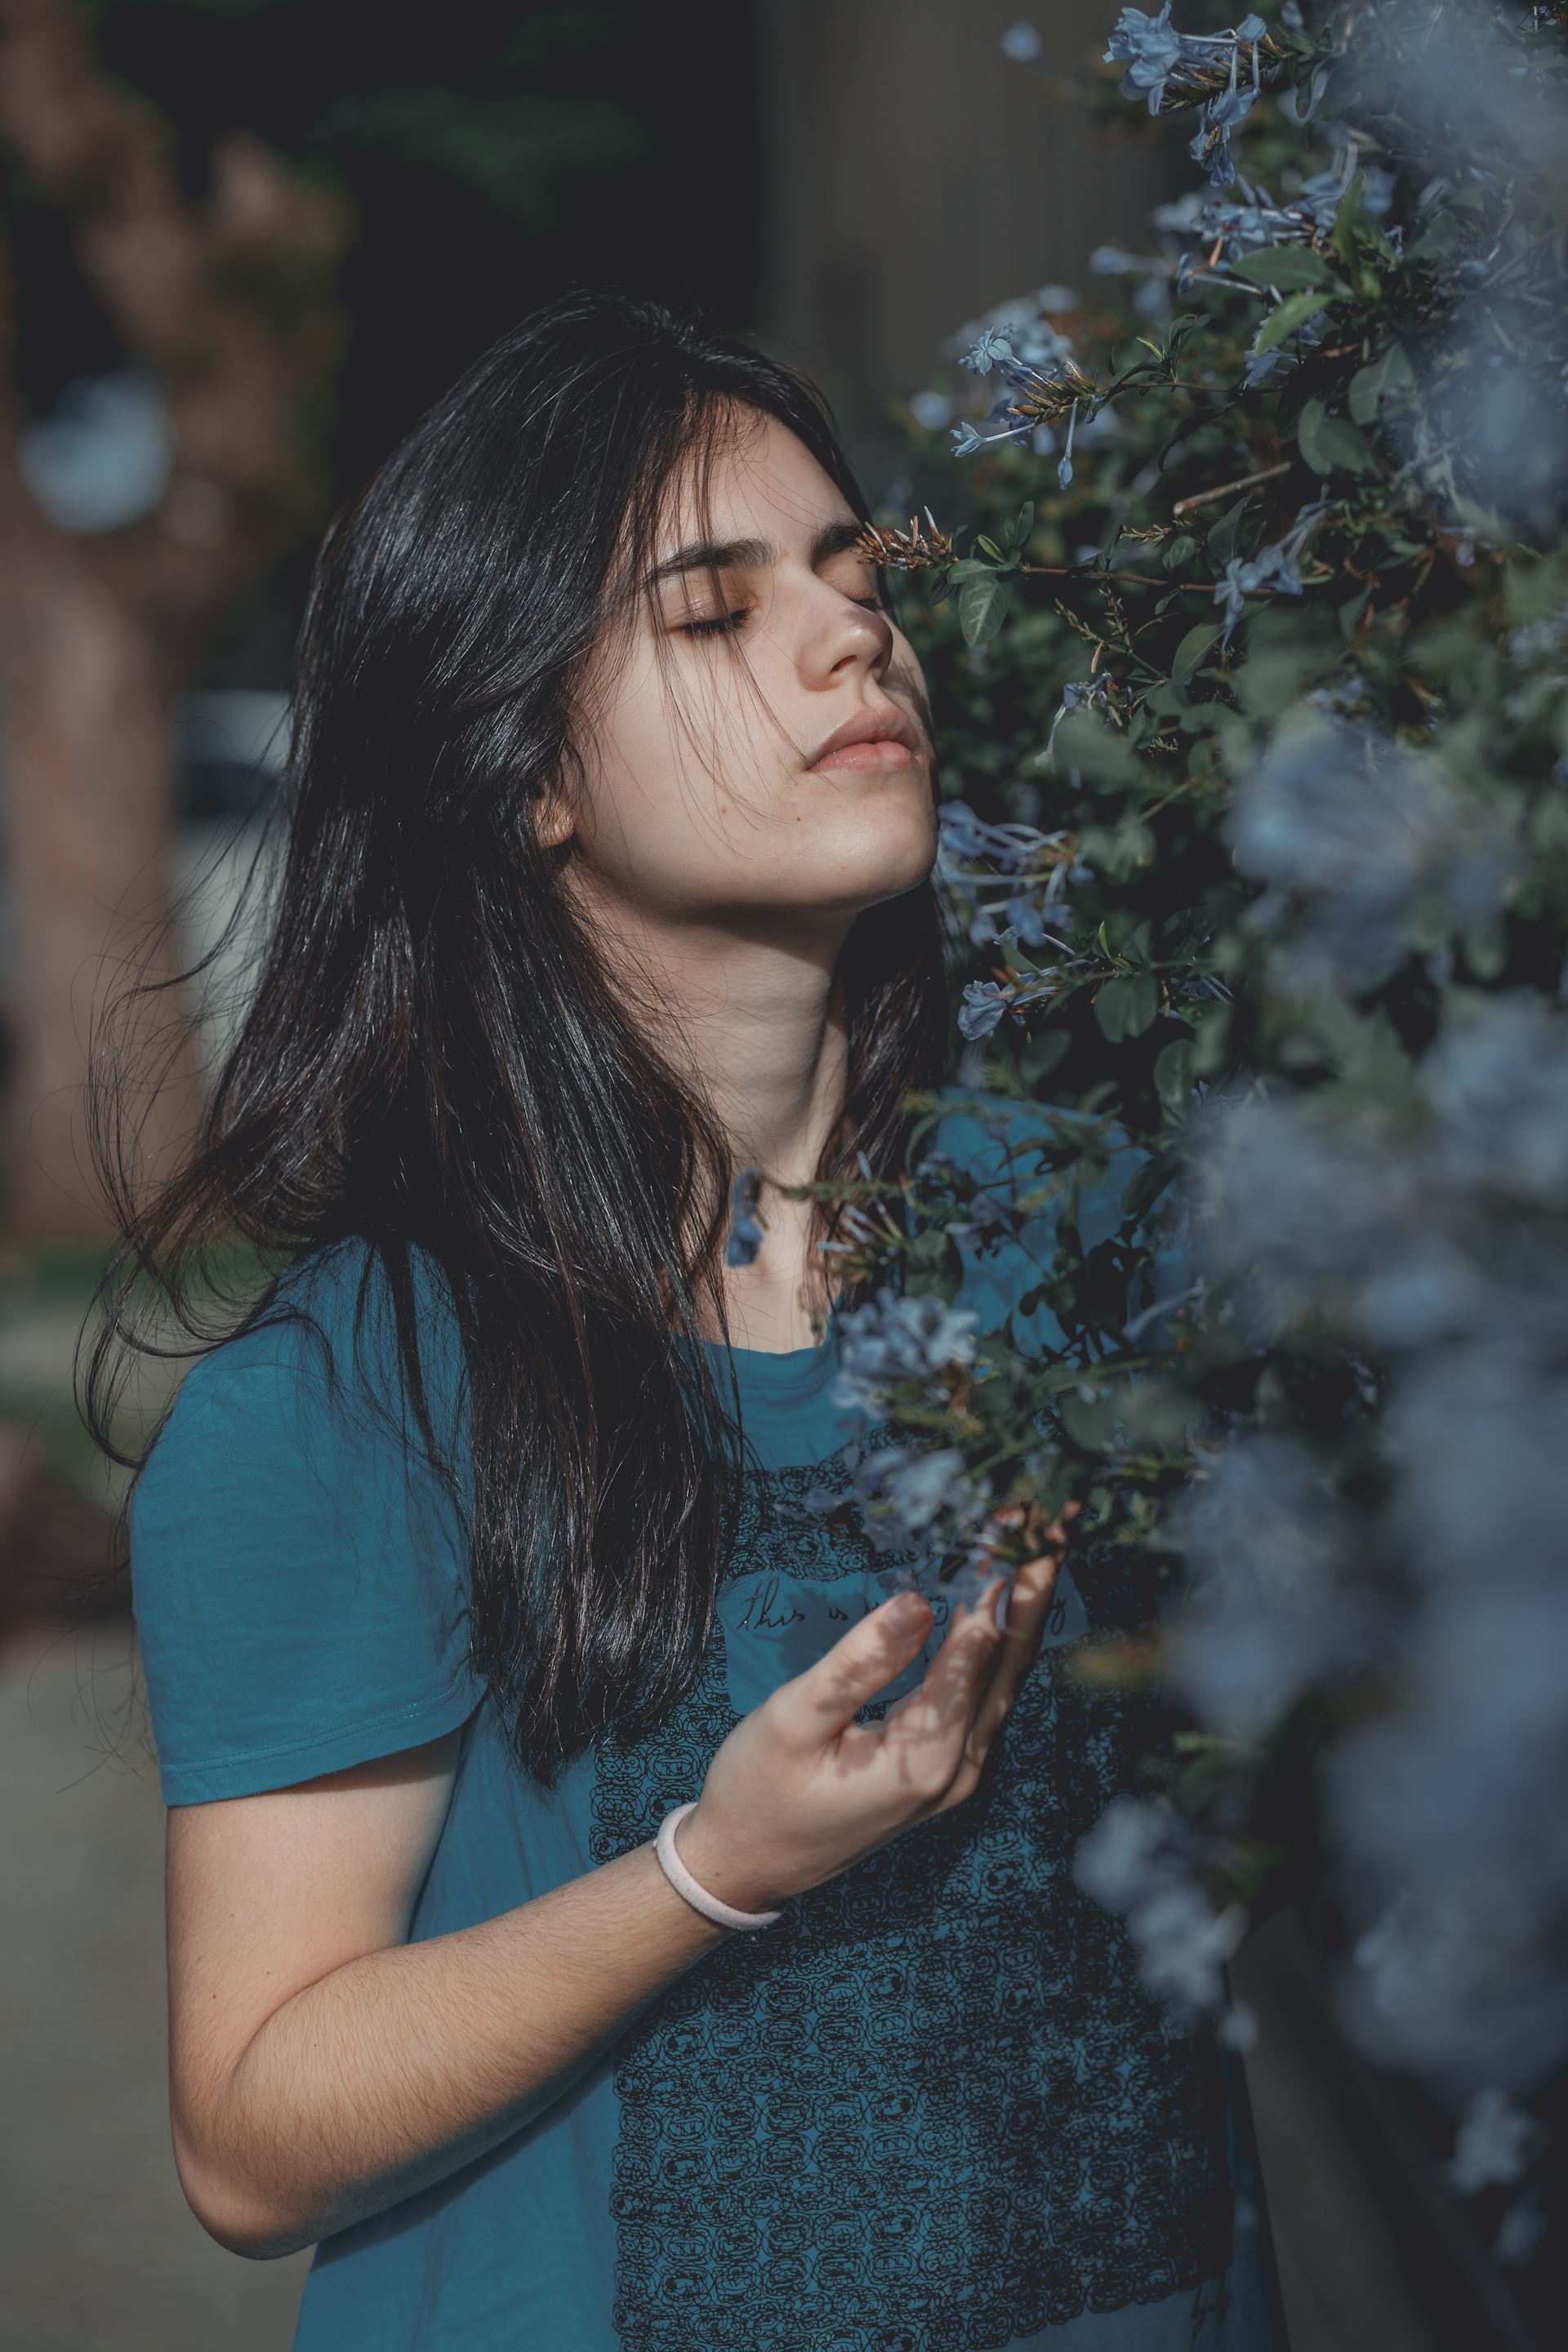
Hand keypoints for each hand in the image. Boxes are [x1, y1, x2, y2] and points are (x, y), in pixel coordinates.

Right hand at [674, 1499, 1080, 1915]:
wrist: (745, 1863)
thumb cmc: (758, 1790)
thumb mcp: (795, 1717)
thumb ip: (860, 1660)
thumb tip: (919, 1602)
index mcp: (924, 1758)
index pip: (979, 1651)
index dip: (1002, 1579)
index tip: (1023, 1518)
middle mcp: (957, 1771)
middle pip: (1011, 1664)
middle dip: (1033, 1587)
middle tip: (1055, 1517)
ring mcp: (956, 1775)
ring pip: (1005, 1681)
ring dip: (1021, 1611)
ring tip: (1038, 1545)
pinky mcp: (944, 1771)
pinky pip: (984, 1698)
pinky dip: (996, 1643)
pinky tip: (997, 1603)